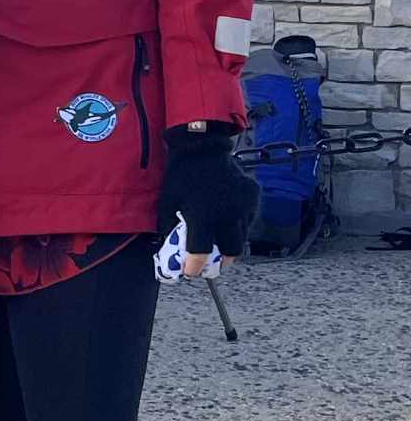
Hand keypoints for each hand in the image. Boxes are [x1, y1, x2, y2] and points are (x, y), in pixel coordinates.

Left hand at [161, 126, 256, 277]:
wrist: (202, 149)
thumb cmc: (180, 177)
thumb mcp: (167, 203)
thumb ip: (169, 229)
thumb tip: (168, 250)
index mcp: (202, 216)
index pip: (201, 252)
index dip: (196, 266)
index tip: (192, 272)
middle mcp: (227, 214)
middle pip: (231, 251)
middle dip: (221, 260)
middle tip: (212, 263)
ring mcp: (244, 205)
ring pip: (242, 236)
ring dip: (230, 242)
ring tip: (219, 242)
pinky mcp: (253, 197)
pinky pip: (249, 219)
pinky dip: (239, 224)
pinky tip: (227, 220)